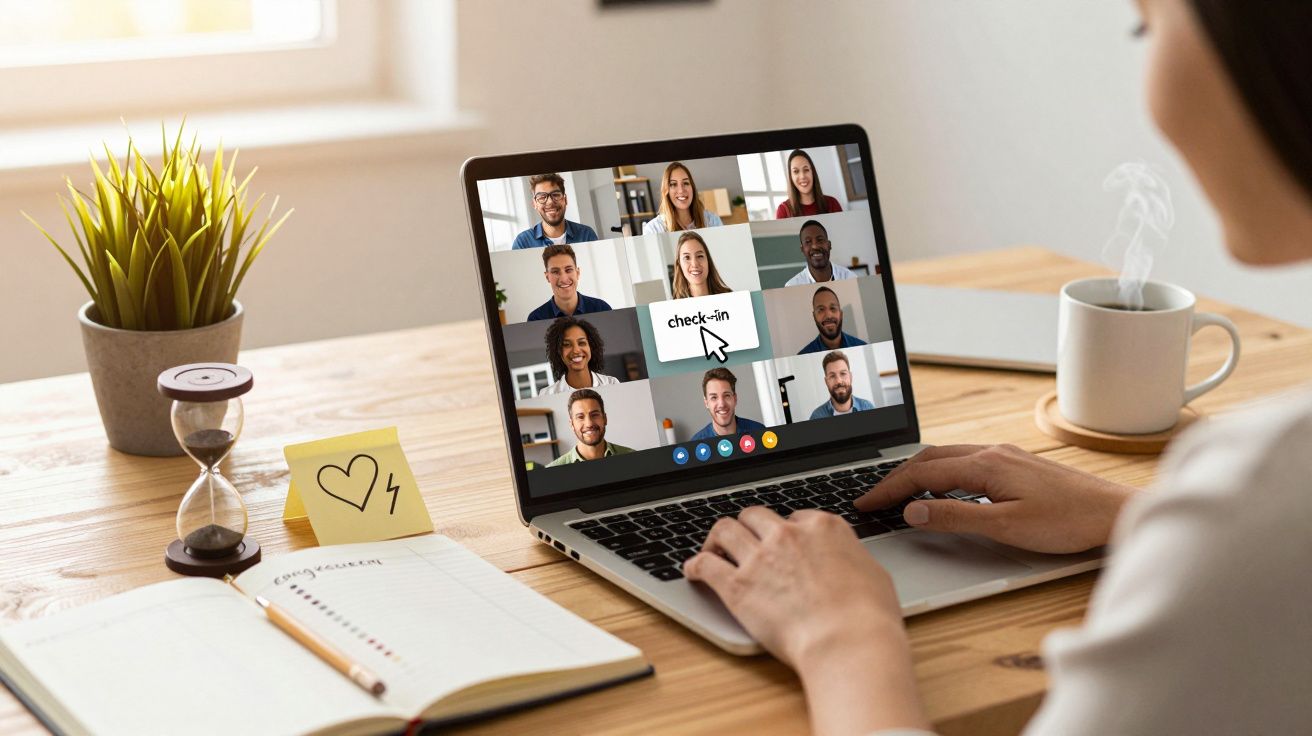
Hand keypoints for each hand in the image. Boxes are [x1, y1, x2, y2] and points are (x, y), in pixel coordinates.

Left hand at [685, 507, 929, 734]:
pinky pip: (705, 564)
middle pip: (754, 516)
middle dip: (748, 526)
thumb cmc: (868, 617)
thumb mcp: (873, 574)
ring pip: (724, 530)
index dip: (784, 530)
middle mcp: (787, 535)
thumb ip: (851, 560)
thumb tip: (847, 563)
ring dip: (717, 538)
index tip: (779, 541)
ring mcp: (760, 558)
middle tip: (743, 540)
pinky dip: (696, 565)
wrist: (847, 642)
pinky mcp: (737, 586)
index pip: (794, 517)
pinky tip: (693, 571)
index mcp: (823, 528)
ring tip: (713, 549)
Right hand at [857, 444, 1138, 552]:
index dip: (889, 489)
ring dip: (917, 472)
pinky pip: (965, 460)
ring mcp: (1005, 455)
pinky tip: (941, 487)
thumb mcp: (1005, 527)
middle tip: (873, 497)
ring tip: (898, 493)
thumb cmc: (1067, 522)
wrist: (1113, 512)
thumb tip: (914, 511)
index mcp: (985, 464)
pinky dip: (940, 471)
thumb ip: (956, 517)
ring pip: (947, 456)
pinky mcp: (1016, 463)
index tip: (865, 502)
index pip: (922, 474)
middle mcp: (992, 452)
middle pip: (929, 458)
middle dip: (896, 477)